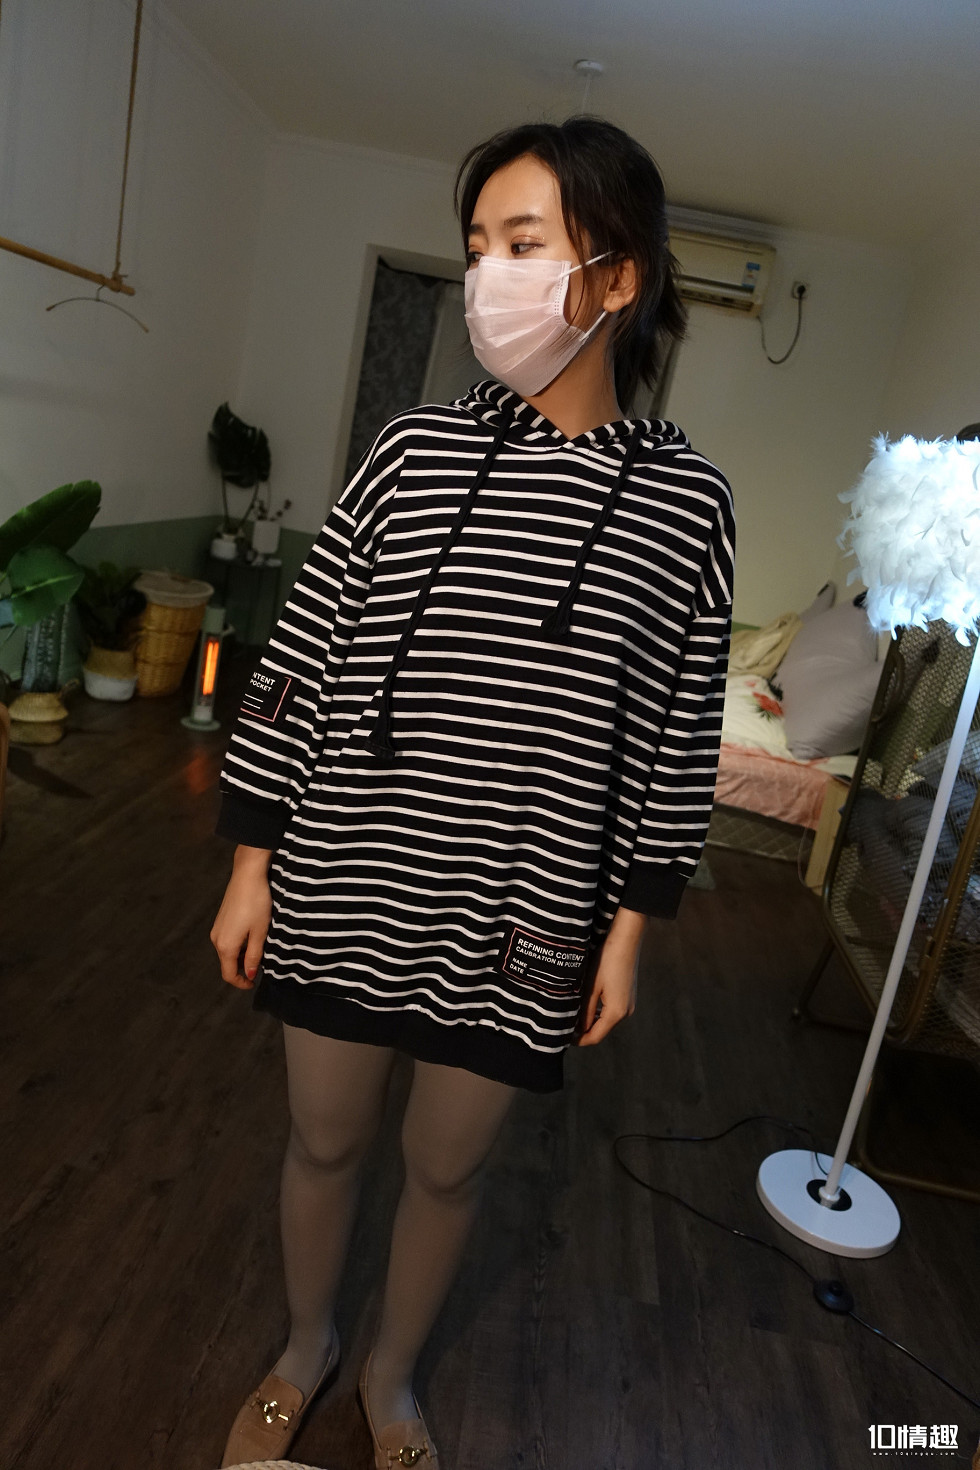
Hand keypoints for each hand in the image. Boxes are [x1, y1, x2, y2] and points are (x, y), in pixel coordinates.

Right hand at [210, 846, 272, 988]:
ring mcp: (217, 928)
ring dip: (241, 955)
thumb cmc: (256, 903)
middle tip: (261, 965)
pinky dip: (239, 944)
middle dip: (242, 968)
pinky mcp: (221, 920)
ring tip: (260, 948)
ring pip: (228, 951)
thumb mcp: (260, 933)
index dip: (240, 983)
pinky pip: (228, 940)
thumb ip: (254, 956)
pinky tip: (253, 935)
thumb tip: (249, 973)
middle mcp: (216, 939)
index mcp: (225, 946)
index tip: (254, 984)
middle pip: (227, 963)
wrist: (248, 875)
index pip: (228, 974)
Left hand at [573, 908, 644, 1046]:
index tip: (563, 1038)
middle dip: (584, 1031)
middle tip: (564, 1026)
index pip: (595, 1036)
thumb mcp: (590, 987)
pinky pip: (611, 1011)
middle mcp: (626, 1012)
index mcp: (616, 1012)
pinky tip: (586, 1005)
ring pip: (606, 1020)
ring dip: (590, 1021)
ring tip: (572, 1015)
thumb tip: (578, 1028)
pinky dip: (599, 1012)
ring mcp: (629, 1004)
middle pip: (601, 1030)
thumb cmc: (606, 962)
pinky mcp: (628, 995)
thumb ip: (585, 1011)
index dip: (579, 1040)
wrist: (626, 941)